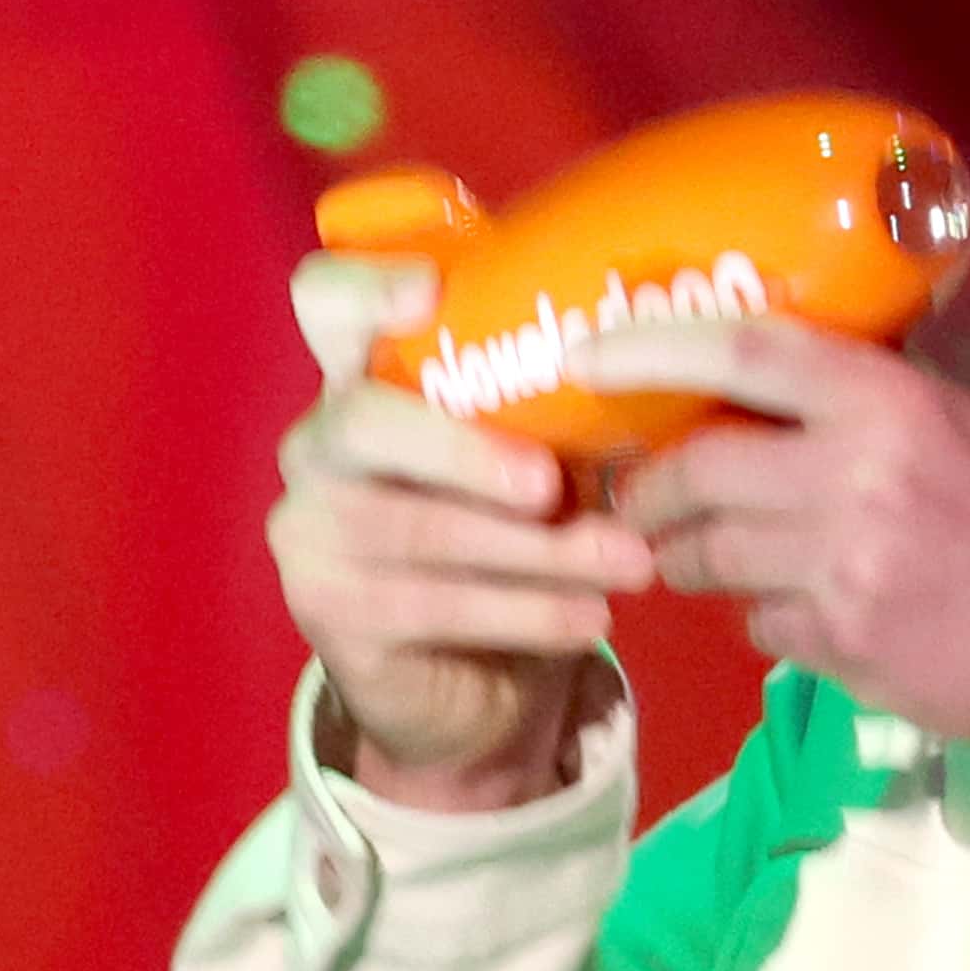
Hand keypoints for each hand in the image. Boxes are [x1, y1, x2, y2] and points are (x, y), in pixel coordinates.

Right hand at [265, 253, 653, 807]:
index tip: (429, 292)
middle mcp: (320, 443)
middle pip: (363, 421)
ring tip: (628, 566)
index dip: (367, 288)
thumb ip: (568, 419)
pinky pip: (428, 607)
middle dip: (465, 451)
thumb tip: (660, 382)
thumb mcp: (552, 466)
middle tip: (553, 485)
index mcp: (368, 379)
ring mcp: (309, 528)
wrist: (478, 682)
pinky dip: (524, 613)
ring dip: (534, 551)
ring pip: (416, 528)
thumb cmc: (518, 540)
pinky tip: (590, 619)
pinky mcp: (323, 610)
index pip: (329, 302)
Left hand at [580, 314, 969, 774]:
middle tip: (639, 499)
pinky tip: (806, 613)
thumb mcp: (968, 427)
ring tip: (701, 558)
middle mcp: (857, 476)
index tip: (586, 357)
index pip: (742, 352)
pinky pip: (757, 623)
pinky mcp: (842, 643)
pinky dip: (764, 618)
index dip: (648, 347)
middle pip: (696, 470)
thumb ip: (872, 405)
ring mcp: (843, 566)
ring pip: (707, 556)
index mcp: (892, 403)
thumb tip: (768, 385)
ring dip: (688, 560)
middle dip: (650, 491)